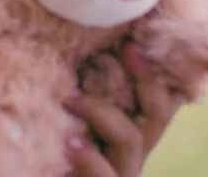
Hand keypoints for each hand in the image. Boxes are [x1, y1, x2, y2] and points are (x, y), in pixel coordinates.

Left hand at [64, 43, 181, 176]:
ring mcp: (120, 176)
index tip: (131, 43)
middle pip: (157, 116)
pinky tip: (71, 144)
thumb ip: (75, 102)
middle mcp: (130, 158)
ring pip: (132, 141)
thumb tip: (73, 54)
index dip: (150, 72)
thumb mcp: (66, 126)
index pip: (156, 101)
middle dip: (145, 80)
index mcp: (127, 138)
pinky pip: (107, 176)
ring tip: (70, 97)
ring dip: (103, 113)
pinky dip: (90, 159)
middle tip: (122, 51)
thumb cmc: (50, 162)